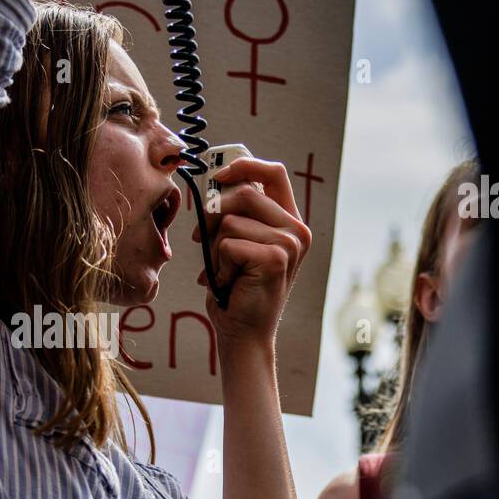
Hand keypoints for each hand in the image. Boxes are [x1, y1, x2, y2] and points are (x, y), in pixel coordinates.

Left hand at [191, 157, 311, 348]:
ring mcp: (289, 243)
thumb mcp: (237, 243)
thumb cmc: (235, 288)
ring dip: (214, 249)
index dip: (243, 166)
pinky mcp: (275, 258)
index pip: (273, 173)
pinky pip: (227, 244)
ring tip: (224, 271)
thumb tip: (212, 183)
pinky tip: (229, 282)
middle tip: (202, 241)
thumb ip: (235, 213)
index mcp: (289, 220)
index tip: (217, 176)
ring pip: (230, 221)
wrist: (243, 333)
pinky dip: (218, 265)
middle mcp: (296, 229)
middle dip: (212, 215)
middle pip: (243, 193)